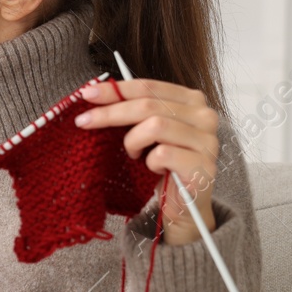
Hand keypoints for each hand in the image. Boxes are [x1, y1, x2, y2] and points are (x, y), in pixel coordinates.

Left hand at [74, 78, 219, 246]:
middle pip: (148, 105)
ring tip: (134, 154)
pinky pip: (163, 154)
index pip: (149, 87)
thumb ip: (135, 110)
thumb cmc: (164, 165)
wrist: (183, 205)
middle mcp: (204, 116)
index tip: (88, 94)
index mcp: (191, 100)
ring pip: (155, 126)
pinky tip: (154, 169)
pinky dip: (150, 162)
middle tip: (84, 121)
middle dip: (111, 113)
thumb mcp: (148, 131)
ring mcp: (207, 140)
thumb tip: (97, 94)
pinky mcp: (203, 165)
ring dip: (133, 142)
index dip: (116, 89)